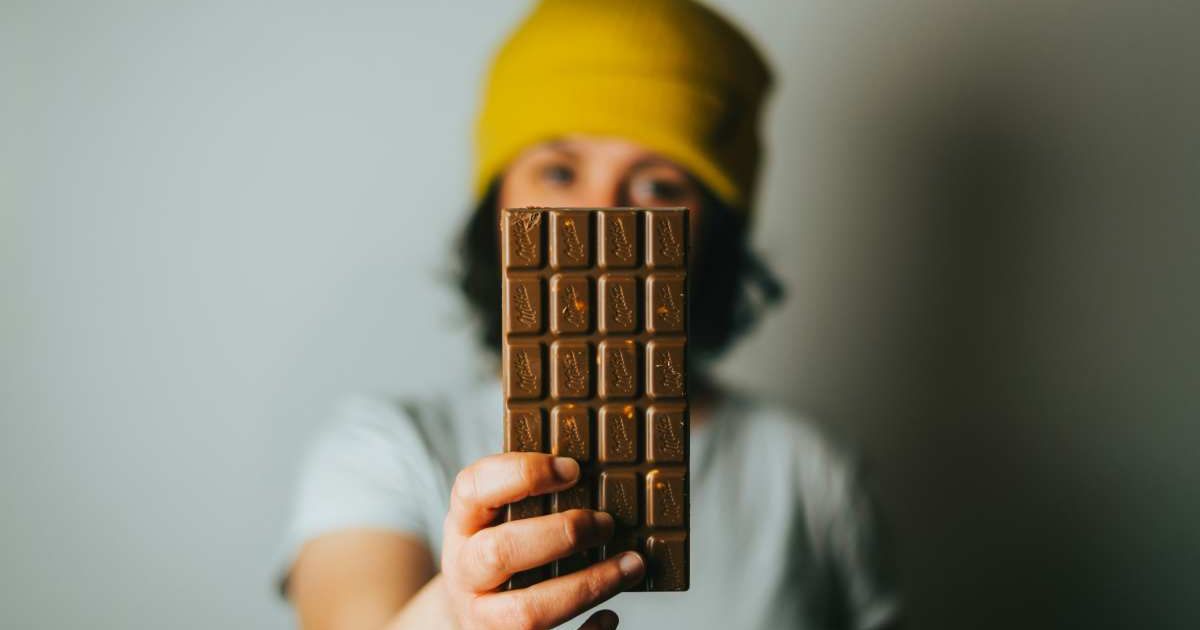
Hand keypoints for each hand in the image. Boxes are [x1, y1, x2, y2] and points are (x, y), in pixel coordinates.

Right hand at [440, 452, 644, 629]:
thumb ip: (528, 494)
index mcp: (463, 524)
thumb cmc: (496, 548)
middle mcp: (466, 571)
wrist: (466, 609)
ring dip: (586, 586)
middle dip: (561, 535)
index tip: (573, 469)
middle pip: (500, 553)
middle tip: (606, 523)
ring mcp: (483, 615)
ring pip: (527, 611)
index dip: (522, 474)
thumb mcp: (495, 515)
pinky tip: (611, 615)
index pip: (473, 488)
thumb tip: (594, 470)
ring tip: (631, 564)